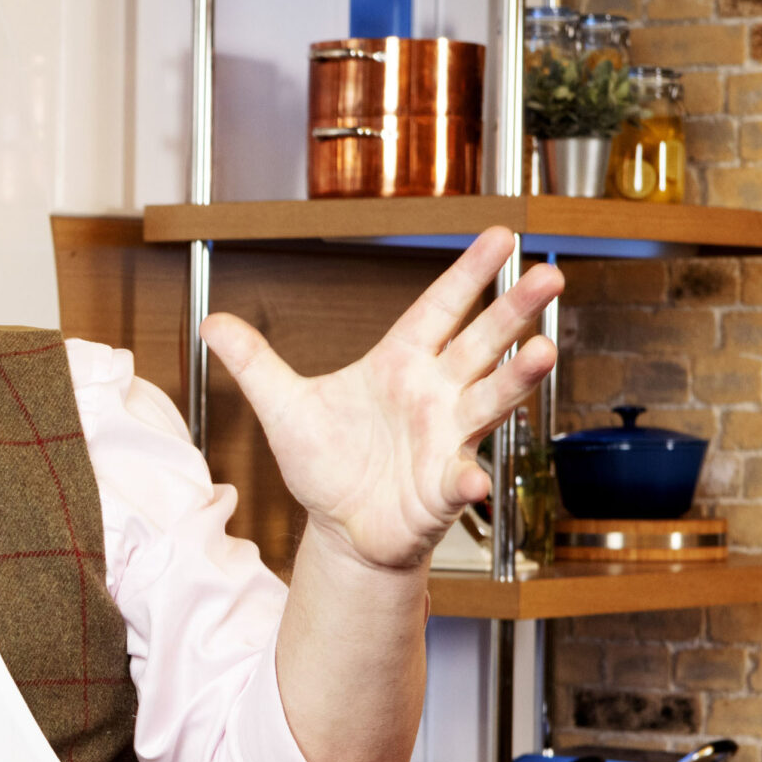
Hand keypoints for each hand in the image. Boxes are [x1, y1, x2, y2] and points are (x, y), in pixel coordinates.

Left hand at [201, 226, 560, 572]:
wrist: (340, 526)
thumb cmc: (326, 463)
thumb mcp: (282, 407)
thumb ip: (254, 363)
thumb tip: (211, 321)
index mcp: (399, 364)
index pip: (438, 308)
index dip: (467, 275)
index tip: (502, 235)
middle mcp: (435, 395)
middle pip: (481, 344)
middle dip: (514, 310)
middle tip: (550, 275)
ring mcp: (446, 439)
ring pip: (490, 401)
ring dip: (518, 379)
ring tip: (545, 353)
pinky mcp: (442, 488)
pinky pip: (460, 480)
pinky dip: (468, 479)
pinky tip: (473, 479)